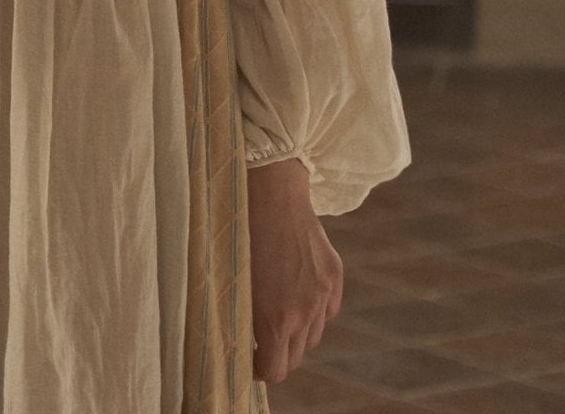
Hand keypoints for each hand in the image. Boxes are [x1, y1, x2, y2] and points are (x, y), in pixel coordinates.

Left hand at [249, 158, 343, 382]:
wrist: (268, 194)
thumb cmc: (234, 235)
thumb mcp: (230, 283)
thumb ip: (242, 318)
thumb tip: (243, 341)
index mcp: (275, 319)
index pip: (276, 370)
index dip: (260, 370)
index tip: (248, 361)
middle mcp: (304, 312)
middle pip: (296, 356)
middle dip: (277, 354)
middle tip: (259, 342)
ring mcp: (323, 294)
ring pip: (314, 335)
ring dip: (296, 333)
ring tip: (276, 316)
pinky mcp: (334, 275)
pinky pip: (328, 310)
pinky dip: (314, 311)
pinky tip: (295, 295)